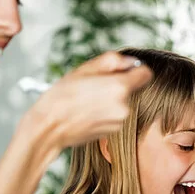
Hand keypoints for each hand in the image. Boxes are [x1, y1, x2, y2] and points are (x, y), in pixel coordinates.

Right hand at [28, 51, 152, 149]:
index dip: (135, 70)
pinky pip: (114, 116)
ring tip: (86, 101)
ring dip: (110, 100)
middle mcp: (123, 106)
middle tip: (93, 86)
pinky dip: (105, 113)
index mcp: (119, 87)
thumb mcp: (84, 69)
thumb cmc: (62, 97)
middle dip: (117, 86)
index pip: (145, 74)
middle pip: (131, 89)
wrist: (49, 127)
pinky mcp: (112, 132)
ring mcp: (119, 122)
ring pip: (122, 103)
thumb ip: (112, 61)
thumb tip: (130, 61)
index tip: (122, 71)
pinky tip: (87, 112)